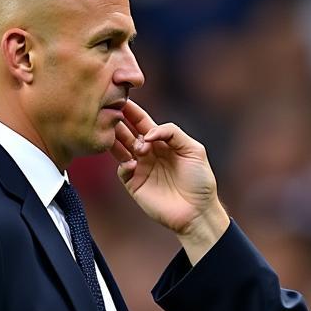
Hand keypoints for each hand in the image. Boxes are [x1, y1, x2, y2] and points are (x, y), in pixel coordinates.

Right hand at [112, 100, 229, 262]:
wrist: (198, 211)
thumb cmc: (200, 180)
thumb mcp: (193, 149)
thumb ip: (173, 133)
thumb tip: (148, 132)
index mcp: (162, 142)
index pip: (142, 122)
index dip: (132, 111)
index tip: (121, 98)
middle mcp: (148, 153)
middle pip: (128, 133)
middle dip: (118, 122)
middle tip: (110, 112)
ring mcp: (141, 169)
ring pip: (120, 149)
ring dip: (116, 140)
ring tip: (112, 132)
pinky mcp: (135, 185)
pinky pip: (123, 170)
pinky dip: (124, 164)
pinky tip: (133, 163)